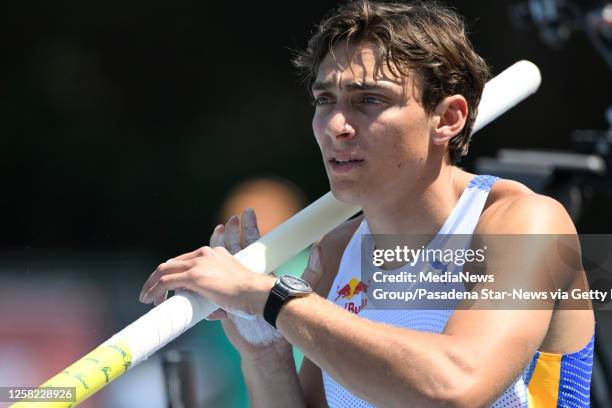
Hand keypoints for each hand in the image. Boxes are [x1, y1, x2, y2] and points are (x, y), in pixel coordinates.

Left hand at [138, 212, 274, 315]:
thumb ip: (218, 296)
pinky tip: (152, 300)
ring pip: (165, 270)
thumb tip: (210, 312)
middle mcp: (205, 254)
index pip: (185, 260)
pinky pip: (166, 281)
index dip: (172, 273)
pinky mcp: (195, 276)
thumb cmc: (250, 296)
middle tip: (152, 293)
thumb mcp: (231, 289)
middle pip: (172, 263)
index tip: (166, 286)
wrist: (258, 294)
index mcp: (214, 254)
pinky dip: (155, 290)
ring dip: (152, 284)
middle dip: (158, 278)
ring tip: (147, 298)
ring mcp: (199, 264)